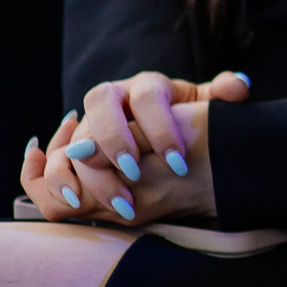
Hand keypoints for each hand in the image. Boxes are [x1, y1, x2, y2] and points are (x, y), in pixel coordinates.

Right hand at [19, 69, 250, 226]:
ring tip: (111, 200)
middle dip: (115, 140)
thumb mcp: (206, 108)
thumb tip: (237, 87)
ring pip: (74, 136)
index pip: (148, 96)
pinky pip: (51, 160)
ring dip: (86, 170)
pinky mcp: (72, 150)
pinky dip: (49, 175)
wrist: (164, 134)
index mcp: (147, 86)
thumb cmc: (189, 122)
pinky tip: (72, 199)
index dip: (160, 128)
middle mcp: (113, 99)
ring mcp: (88, 123)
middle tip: (137, 173)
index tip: (178, 162)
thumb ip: (221, 96)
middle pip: (100, 105)